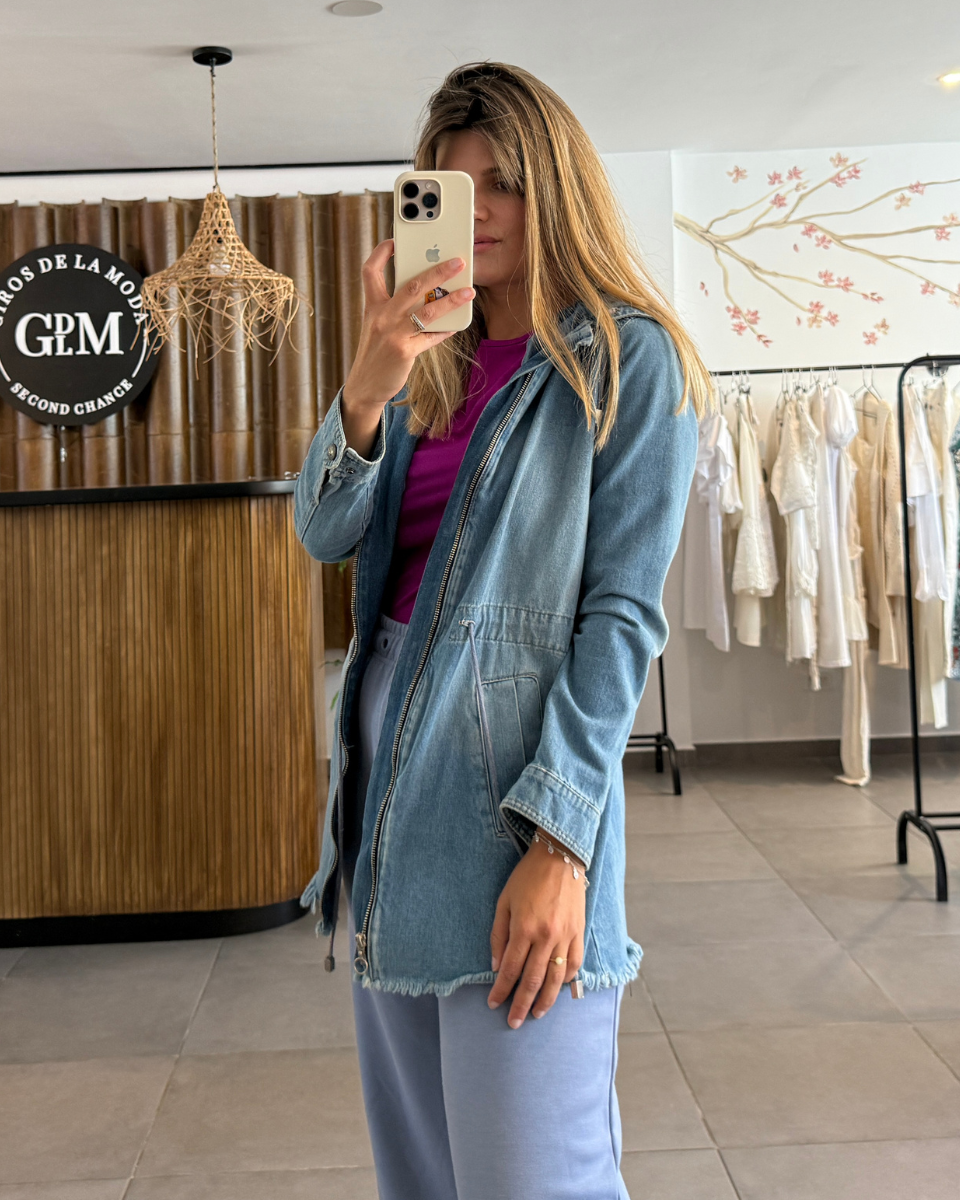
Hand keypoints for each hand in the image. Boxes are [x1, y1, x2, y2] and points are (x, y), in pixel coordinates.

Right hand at [342, 238, 474, 415]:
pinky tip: (456, 325)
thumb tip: (426, 294)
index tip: (394, 241)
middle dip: (438, 271)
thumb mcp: (378, 326)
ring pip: (427, 310)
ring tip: (469, 292)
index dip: (381, 253)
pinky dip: (445, 330)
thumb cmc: (376, 354)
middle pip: (411, 285)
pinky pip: (431, 337)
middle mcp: (381, 316)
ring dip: (451, 299)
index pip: (370, 271)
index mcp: (372, 306)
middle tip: (458, 261)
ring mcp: (393, 334)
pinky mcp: (404, 351)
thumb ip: (395, 309)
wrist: (365, 386)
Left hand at [487, 830, 585, 1028]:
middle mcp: (546, 937)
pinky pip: (574, 963)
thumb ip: (498, 936)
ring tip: (536, 1014)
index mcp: (524, 928)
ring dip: (545, 1000)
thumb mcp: (504, 902)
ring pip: (555, 978)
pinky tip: (557, 988)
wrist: (560, 858)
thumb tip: (497, 967)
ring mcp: (565, 936)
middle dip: (521, 1004)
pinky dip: (566, 979)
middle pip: (532, 980)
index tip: (493, 1004)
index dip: (501, 990)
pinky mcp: (579, 932)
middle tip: (513, 1022)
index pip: (511, 969)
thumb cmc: (526, 878)